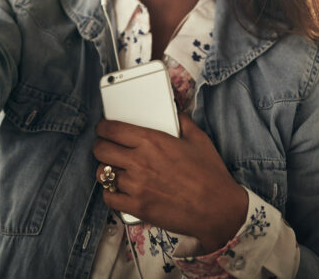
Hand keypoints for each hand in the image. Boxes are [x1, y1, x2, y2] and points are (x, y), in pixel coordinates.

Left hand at [93, 113, 247, 252]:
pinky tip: (118, 189)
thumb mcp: (199, 139)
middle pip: (101, 149)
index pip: (112, 129)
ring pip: (103, 173)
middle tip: (106, 146)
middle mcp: (140, 161)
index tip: (103, 128)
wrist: (218, 209)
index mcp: (153, 141)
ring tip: (113, 169)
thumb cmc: (210, 174)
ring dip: (105, 169)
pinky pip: (109, 198)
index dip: (103, 127)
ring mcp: (136, 186)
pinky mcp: (137, 207)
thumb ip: (182, 121)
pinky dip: (110, 193)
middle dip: (100, 145)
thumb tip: (174, 110)